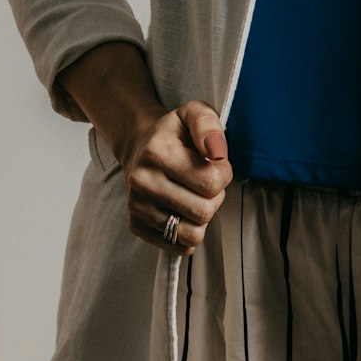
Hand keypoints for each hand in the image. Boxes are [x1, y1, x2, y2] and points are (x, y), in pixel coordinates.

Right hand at [120, 100, 232, 255]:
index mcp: (157, 152)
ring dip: (204, 217)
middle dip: (215, 196)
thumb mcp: (194, 113)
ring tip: (197, 196)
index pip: (210, 182)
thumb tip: (217, 153)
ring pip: (193, 234)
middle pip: (204, 211)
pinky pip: (180, 247)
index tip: (217, 164)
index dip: (224, 173)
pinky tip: (184, 209)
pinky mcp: (136, 226)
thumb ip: (208, 125)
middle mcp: (142, 182)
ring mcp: (137, 207)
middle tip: (206, 181)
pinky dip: (189, 232)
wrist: (139, 147)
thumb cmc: (174, 133)